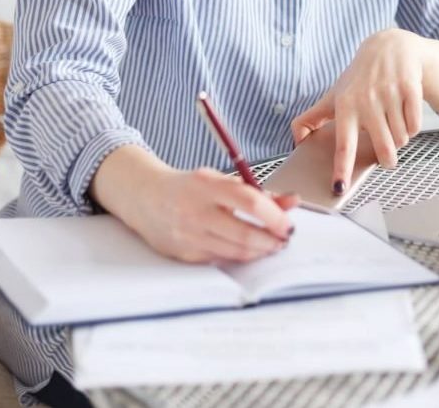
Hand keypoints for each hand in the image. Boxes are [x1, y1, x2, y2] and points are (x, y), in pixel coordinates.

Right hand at [92, 147, 298, 263]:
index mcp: (207, 185)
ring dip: (260, 251)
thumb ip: (257, 191)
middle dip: (271, 240)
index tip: (288, 223)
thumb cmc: (190, 187)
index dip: (274, 216)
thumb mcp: (221, 180)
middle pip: (244, 234)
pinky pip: (221, 259)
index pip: (249, 201)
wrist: (146, 198)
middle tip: (284, 238)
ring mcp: (189, 236)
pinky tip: (248, 249)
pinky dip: (240, 256)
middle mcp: (196, 211)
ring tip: (271, 244)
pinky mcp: (185, 255)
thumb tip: (292, 201)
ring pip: (235, 251)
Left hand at [290, 29, 423, 193]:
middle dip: (388, 160)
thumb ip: (312, 119)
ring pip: (401, 139)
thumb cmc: (358, 78)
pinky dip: (412, 127)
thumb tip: (297, 142)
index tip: (339, 188)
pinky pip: (415, 126)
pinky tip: (404, 115)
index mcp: (345, 106)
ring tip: (392, 125)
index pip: (342, 145)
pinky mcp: (410, 88)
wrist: (388, 48)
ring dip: (399, 139)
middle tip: (386, 158)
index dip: (341, 169)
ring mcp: (389, 93)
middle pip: (383, 149)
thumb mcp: (333, 95)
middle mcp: (366, 100)